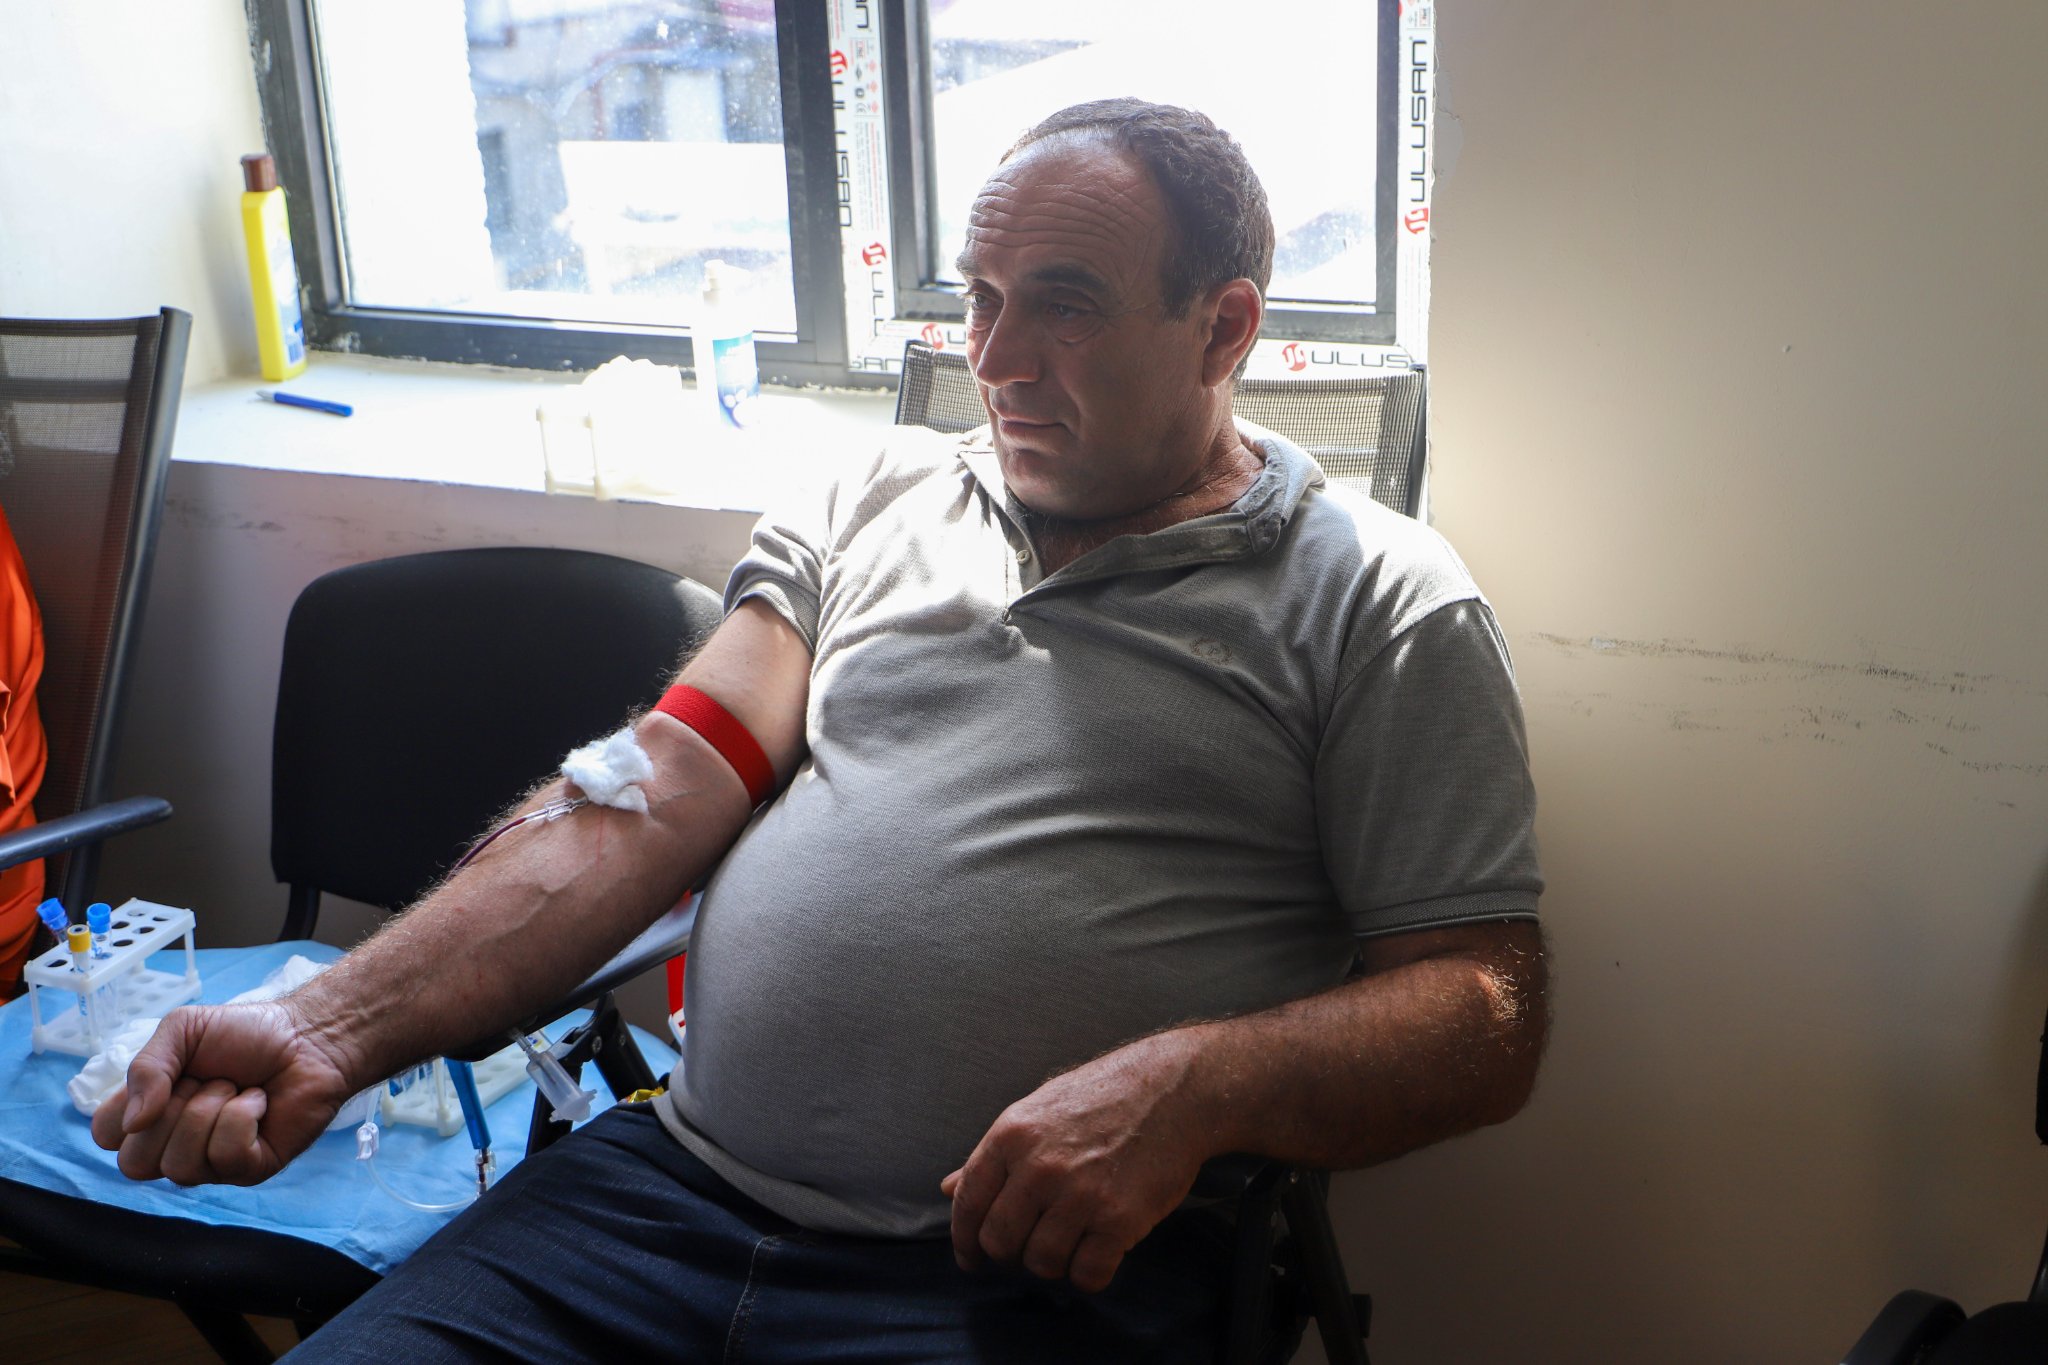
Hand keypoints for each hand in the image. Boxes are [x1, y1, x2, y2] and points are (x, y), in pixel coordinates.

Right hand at [90, 1000, 356, 1186]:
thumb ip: (146, 1066)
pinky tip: (258, 1102)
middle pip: (135, 1164)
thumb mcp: (183, 1029)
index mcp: (150, 1112)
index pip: (105, 1137)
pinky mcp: (249, 1169)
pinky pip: (224, 1157)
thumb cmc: (247, 1034)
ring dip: (210, 1112)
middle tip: (207, 1081)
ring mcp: (211, 1163)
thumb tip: (133, 1121)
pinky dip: (242, 1118)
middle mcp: (175, 1144)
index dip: (127, 1109)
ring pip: (179, 1166)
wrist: (309, 1036)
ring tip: (236, 1088)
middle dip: (172, 1112)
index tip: (167, 1078)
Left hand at [940, 1031, 1214, 1293]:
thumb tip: (947, 1188)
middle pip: (999, 1242)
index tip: (972, 1258)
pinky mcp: (1119, 1219)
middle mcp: (1039, 1166)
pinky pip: (1088, 1274)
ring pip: (1042, 1263)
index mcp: (1012, 1135)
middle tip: (1028, 1248)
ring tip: (1070, 1241)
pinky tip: (1098, 1252)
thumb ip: (992, 1155)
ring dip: (1053, 1263)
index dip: (964, 1240)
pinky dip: (1090, 1274)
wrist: (1175, 1090)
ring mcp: (1080, 1194)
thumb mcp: (1038, 1110)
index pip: (968, 1204)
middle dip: (1009, 1254)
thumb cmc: (1104, 1096)